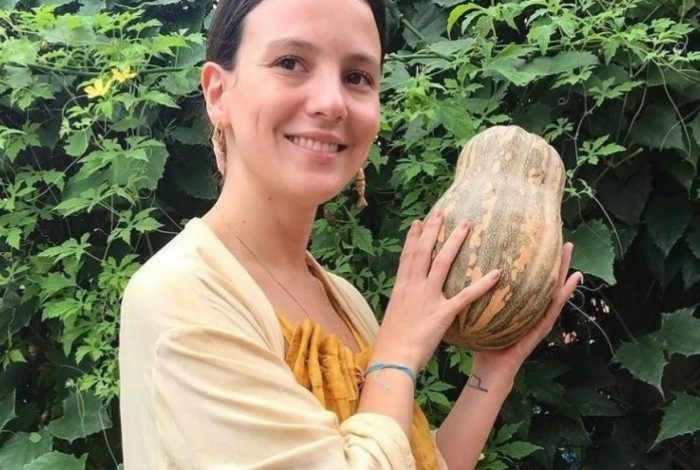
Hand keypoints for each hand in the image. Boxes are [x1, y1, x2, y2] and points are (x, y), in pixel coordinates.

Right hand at [374, 210, 501, 371]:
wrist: (393, 357)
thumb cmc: (391, 342)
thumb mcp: (394, 316)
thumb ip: (404, 305)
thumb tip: (409, 303)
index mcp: (401, 288)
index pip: (408, 256)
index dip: (413, 237)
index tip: (419, 221)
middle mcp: (414, 287)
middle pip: (425, 252)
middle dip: (434, 230)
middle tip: (443, 211)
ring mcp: (428, 298)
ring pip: (443, 263)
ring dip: (455, 242)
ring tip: (466, 225)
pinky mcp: (443, 313)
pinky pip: (465, 296)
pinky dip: (482, 284)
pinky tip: (496, 273)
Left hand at [471, 242, 582, 377]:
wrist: (489, 370)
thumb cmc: (482, 342)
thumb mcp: (478, 313)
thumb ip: (476, 297)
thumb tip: (460, 272)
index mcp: (517, 305)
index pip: (526, 279)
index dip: (533, 262)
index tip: (538, 240)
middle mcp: (530, 310)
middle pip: (543, 281)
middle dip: (554, 262)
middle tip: (563, 240)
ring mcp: (537, 319)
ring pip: (552, 292)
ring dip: (563, 273)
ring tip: (570, 253)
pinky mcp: (539, 330)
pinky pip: (551, 311)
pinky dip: (562, 296)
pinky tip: (569, 283)